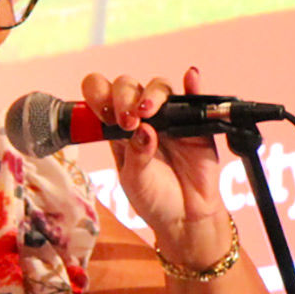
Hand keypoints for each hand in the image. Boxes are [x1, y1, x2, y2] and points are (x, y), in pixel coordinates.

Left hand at [79, 67, 229, 257]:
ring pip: (159, 88)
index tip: (103, 112)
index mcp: (117, 127)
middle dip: (124, 97)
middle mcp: (142, 116)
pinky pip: (195, 97)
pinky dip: (194, 84)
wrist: (185, 217)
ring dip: (151, 94)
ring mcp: (169, 116)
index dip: (99, 95)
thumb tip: (143, 130)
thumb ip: (136, 155)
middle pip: (129, 87)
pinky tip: (191, 76)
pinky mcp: (195, 122)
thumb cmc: (153, 197)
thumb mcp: (134, 181)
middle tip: (127, 120)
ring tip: (148, 110)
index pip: (102, 96)